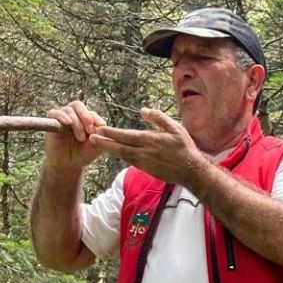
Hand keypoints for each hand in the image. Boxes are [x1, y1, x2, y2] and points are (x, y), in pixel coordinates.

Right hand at [45, 100, 105, 169]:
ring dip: (77, 123)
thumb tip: (103, 127)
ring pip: (69, 110)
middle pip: (78, 105)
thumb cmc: (82, 154)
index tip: (101, 128)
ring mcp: (62, 118)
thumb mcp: (96, 147)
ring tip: (81, 138)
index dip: (96, 119)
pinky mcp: (52, 122)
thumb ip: (102, 137)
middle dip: (86, 117)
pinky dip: (62, 116)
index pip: (91, 113)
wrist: (67, 164)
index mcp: (85, 120)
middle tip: (90, 130)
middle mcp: (73, 116)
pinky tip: (68, 122)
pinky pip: (54, 113)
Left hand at [89, 108, 206, 185]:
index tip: (99, 129)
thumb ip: (158, 118)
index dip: (111, 133)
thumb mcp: (175, 128)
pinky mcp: (147, 170)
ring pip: (123, 155)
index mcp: (150, 140)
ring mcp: (145, 163)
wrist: (192, 172)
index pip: (126, 136)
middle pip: (120, 147)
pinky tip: (115, 152)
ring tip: (99, 145)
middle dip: (105, 142)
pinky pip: (130, 161)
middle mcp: (145, 152)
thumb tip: (143, 111)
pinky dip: (121, 156)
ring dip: (110, 150)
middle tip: (90, 138)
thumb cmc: (185, 148)